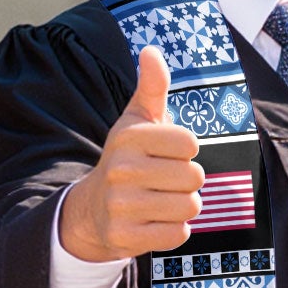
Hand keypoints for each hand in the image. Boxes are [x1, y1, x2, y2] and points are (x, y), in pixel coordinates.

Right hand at [56, 46, 205, 261]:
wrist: (93, 209)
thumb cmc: (127, 158)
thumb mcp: (137, 121)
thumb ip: (152, 87)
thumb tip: (151, 50)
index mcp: (129, 137)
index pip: (190, 143)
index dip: (186, 150)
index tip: (166, 153)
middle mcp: (122, 169)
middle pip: (194, 176)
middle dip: (188, 181)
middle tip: (165, 181)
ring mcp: (122, 205)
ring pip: (190, 206)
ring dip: (184, 206)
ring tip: (162, 200)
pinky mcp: (126, 237)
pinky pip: (178, 234)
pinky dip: (175, 230)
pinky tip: (155, 221)